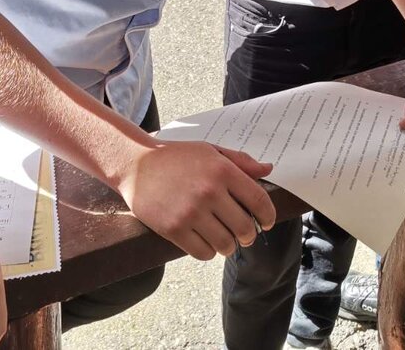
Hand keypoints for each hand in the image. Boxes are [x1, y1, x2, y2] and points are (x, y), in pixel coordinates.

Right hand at [115, 140, 275, 259]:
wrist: (135, 164)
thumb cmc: (175, 157)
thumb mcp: (210, 151)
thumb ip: (240, 161)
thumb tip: (268, 169)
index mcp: (222, 170)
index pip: (259, 201)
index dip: (268, 216)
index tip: (265, 222)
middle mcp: (209, 192)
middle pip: (245, 228)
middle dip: (248, 235)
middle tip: (242, 233)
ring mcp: (191, 213)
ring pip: (226, 244)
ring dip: (228, 245)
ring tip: (222, 237)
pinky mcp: (173, 229)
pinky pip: (203, 253)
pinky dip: (208, 251)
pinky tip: (204, 240)